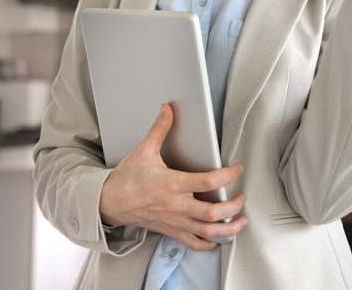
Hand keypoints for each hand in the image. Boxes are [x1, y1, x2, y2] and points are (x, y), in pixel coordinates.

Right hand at [99, 103, 247, 250]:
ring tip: (240, 220)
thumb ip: (160, 129)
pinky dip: (209, 243)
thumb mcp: (144, 150)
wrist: (109, 203)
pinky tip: (219, 238)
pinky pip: (193, 243)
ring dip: (228, 229)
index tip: (238, 169)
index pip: (208, 182)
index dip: (229, 175)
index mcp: (172, 184)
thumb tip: (167, 108)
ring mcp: (174, 221)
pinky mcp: (170, 231)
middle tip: (242, 197)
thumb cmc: (127, 179)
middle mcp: (176, 205)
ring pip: (207, 232)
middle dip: (233, 206)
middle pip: (213, 213)